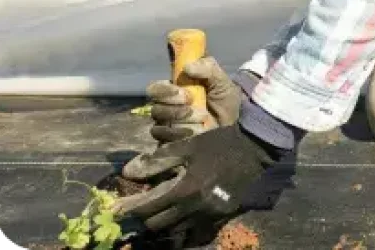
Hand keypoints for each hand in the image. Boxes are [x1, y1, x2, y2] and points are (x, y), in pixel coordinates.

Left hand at [114, 124, 279, 232]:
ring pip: (176, 231)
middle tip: (141, 207)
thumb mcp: (188, 146)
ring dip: (164, 223)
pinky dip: (185, 226)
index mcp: (185, 190)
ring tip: (160, 212)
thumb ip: (157, 160)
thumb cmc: (220, 144)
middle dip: (146, 217)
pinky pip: (196, 230)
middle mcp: (196, 208)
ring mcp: (210, 215)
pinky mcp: (222, 216)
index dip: (130, 208)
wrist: (256, 149)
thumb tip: (127, 171)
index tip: (118, 207)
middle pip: (158, 225)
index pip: (147, 208)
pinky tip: (182, 216)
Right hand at [144, 58, 249, 143]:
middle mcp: (167, 107)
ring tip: (202, 118)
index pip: (155, 88)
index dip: (165, 91)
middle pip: (155, 107)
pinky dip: (180, 134)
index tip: (185, 94)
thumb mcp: (222, 82)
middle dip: (174, 108)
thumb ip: (208, 69)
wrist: (234, 128)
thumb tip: (188, 67)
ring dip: (182, 120)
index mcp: (175, 90)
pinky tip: (195, 131)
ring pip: (160, 124)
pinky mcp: (169, 141)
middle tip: (192, 106)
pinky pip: (164, 139)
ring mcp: (167, 125)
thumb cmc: (225, 102)